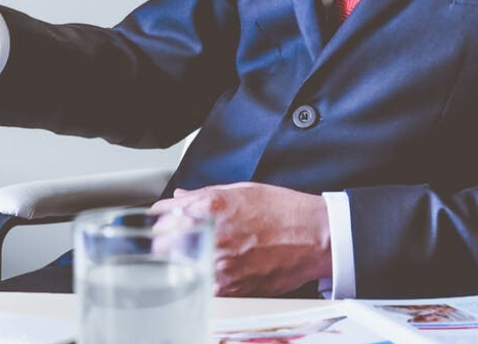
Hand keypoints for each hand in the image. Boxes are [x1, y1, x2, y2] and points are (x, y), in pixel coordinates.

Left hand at [152, 182, 331, 296]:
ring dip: (182, 262)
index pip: (163, 213)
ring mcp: (220, 264)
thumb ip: (204, 194)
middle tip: (174, 240)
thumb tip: (180, 197)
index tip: (163, 220)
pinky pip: (201, 285)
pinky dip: (202, 279)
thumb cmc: (284, 211)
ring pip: (179, 268)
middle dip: (165, 241)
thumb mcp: (242, 190)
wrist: (315, 237)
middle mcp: (211, 235)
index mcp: (211, 207)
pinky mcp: (230, 288)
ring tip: (198, 255)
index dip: (161, 217)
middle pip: (162, 244)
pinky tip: (214, 270)